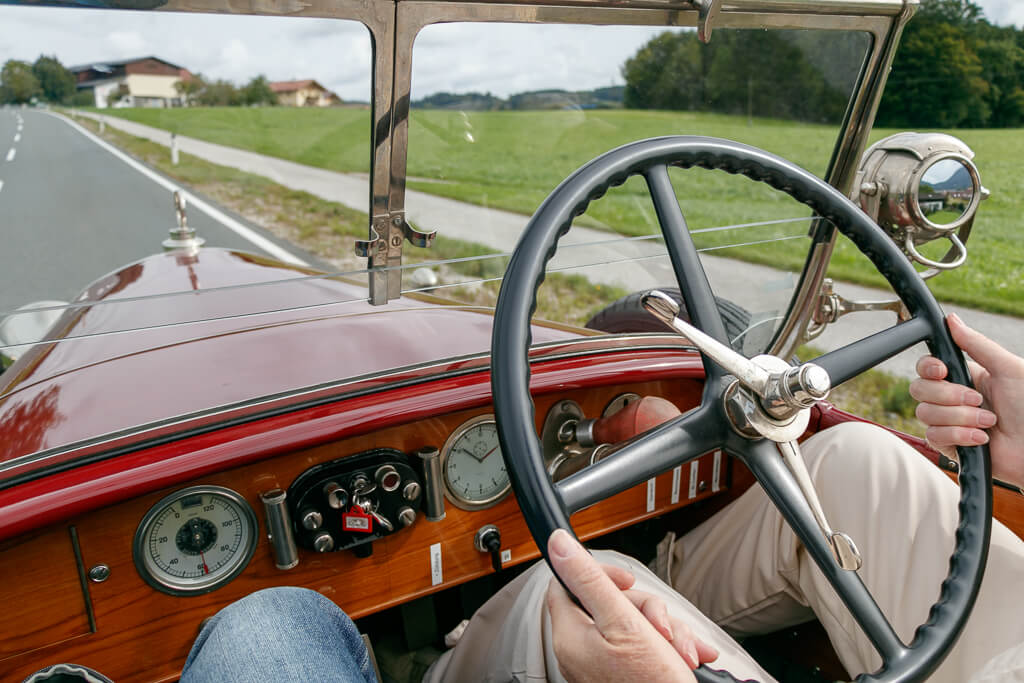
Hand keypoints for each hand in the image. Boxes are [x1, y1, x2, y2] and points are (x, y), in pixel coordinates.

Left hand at [544, 529, 717, 682]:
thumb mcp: (623, 621)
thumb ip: (589, 579)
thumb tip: (558, 544)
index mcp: (571, 635)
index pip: (569, 584)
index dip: (599, 574)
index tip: (627, 581)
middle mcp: (582, 650)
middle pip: (609, 602)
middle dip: (647, 609)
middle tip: (662, 628)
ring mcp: (603, 664)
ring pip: (634, 622)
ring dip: (667, 630)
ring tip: (682, 651)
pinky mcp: (624, 673)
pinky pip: (645, 645)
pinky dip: (669, 647)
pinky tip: (687, 657)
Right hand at [910, 313, 1023, 487]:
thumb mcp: (1008, 369)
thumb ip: (977, 344)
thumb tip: (951, 319)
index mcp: (965, 377)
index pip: (926, 367)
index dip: (928, 368)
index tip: (943, 371)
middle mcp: (953, 399)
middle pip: (919, 389)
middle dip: (948, 396)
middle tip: (979, 401)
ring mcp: (950, 422)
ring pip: (925, 414)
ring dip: (960, 418)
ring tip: (989, 423)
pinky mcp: (950, 446)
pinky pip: (934, 437)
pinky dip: (960, 437)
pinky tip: (982, 439)